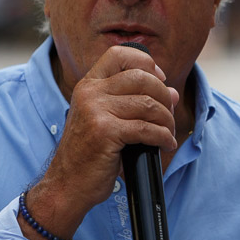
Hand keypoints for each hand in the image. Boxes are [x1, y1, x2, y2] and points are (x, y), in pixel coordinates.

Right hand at [20, 46, 179, 239]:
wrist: (68, 184)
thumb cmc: (89, 153)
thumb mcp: (106, 119)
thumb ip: (134, 102)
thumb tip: (172, 92)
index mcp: (89, 85)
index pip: (119, 54)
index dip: (145, 62)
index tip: (159, 79)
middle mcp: (90, 92)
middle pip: (142, 78)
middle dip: (163, 96)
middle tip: (168, 115)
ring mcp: (96, 110)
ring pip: (148, 103)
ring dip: (166, 120)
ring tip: (167, 132)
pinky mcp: (105, 131)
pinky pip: (147, 128)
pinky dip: (163, 137)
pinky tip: (165, 144)